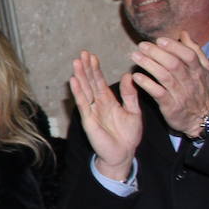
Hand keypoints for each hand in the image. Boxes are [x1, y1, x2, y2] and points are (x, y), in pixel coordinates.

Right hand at [69, 50, 141, 179]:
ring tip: (76, 62)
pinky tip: (74, 81)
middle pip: (90, 82)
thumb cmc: (128, 135)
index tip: (92, 56)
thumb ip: (130, 94)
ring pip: (84, 90)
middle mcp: (97, 104)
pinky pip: (83, 104)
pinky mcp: (89, 120)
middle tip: (82, 53)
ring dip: (80, 76)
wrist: (124, 154)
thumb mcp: (134, 111)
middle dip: (86, 68)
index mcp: (108, 101)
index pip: (99, 81)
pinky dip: (78, 92)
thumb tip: (128, 76)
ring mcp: (92, 111)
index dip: (95, 69)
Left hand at [129, 32, 208, 137]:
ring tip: (135, 56)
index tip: (159, 39)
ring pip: (164, 76)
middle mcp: (190, 81)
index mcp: (199, 71)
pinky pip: (158, 93)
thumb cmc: (200, 91)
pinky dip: (147, 84)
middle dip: (156, 53)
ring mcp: (180, 94)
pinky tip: (136, 77)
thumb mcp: (204, 71)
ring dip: (148, 65)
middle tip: (141, 45)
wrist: (203, 119)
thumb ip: (195, 51)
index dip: (174, 47)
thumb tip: (184, 33)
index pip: (188, 55)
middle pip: (173, 64)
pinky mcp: (171, 106)